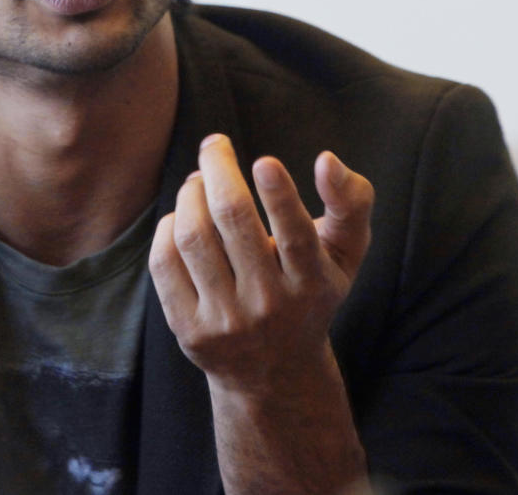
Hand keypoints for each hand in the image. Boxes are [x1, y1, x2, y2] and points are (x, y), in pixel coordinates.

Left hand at [148, 135, 373, 494]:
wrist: (274, 373)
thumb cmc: (310, 290)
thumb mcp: (344, 253)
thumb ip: (352, 202)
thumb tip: (327, 160)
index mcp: (312, 283)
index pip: (295, 236)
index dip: (279, 195)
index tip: (264, 160)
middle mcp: (270, 306)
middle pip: (233, 222)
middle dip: (218, 170)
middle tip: (214, 144)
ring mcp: (226, 321)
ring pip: (194, 238)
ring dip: (190, 193)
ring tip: (198, 179)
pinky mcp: (189, 331)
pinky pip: (165, 263)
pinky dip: (168, 227)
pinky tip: (181, 217)